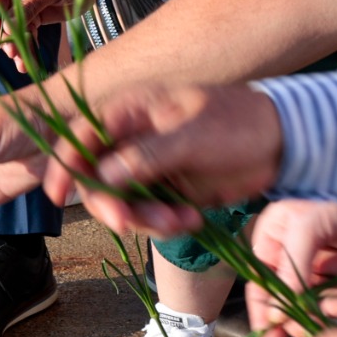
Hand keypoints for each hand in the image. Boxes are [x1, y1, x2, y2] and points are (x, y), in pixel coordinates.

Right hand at [0, 0, 76, 73]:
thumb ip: (28, 6)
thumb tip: (6, 27)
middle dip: (2, 31)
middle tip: (10, 49)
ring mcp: (21, 1)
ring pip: (8, 25)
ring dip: (13, 43)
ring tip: (21, 61)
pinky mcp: (32, 15)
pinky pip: (23, 32)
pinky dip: (25, 46)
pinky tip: (27, 62)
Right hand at [32, 81, 284, 236]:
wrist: (279, 144)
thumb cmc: (235, 123)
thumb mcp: (191, 136)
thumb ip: (145, 155)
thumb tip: (102, 175)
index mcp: (130, 111)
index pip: (81, 136)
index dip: (63, 165)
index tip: (58, 196)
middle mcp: (131, 140)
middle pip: (96, 178)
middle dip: (112, 205)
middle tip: (131, 223)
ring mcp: (147, 168)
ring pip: (121, 203)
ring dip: (144, 220)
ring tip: (181, 221)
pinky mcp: (165, 192)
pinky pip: (147, 217)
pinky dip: (164, 225)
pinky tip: (192, 220)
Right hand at [247, 199, 336, 336]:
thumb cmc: (335, 201)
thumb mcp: (305, 228)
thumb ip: (290, 271)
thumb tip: (276, 316)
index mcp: (273, 245)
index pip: (261, 288)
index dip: (264, 319)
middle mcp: (294, 262)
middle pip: (288, 305)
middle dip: (301, 319)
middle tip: (312, 330)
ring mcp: (322, 273)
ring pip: (317, 310)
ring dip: (329, 315)